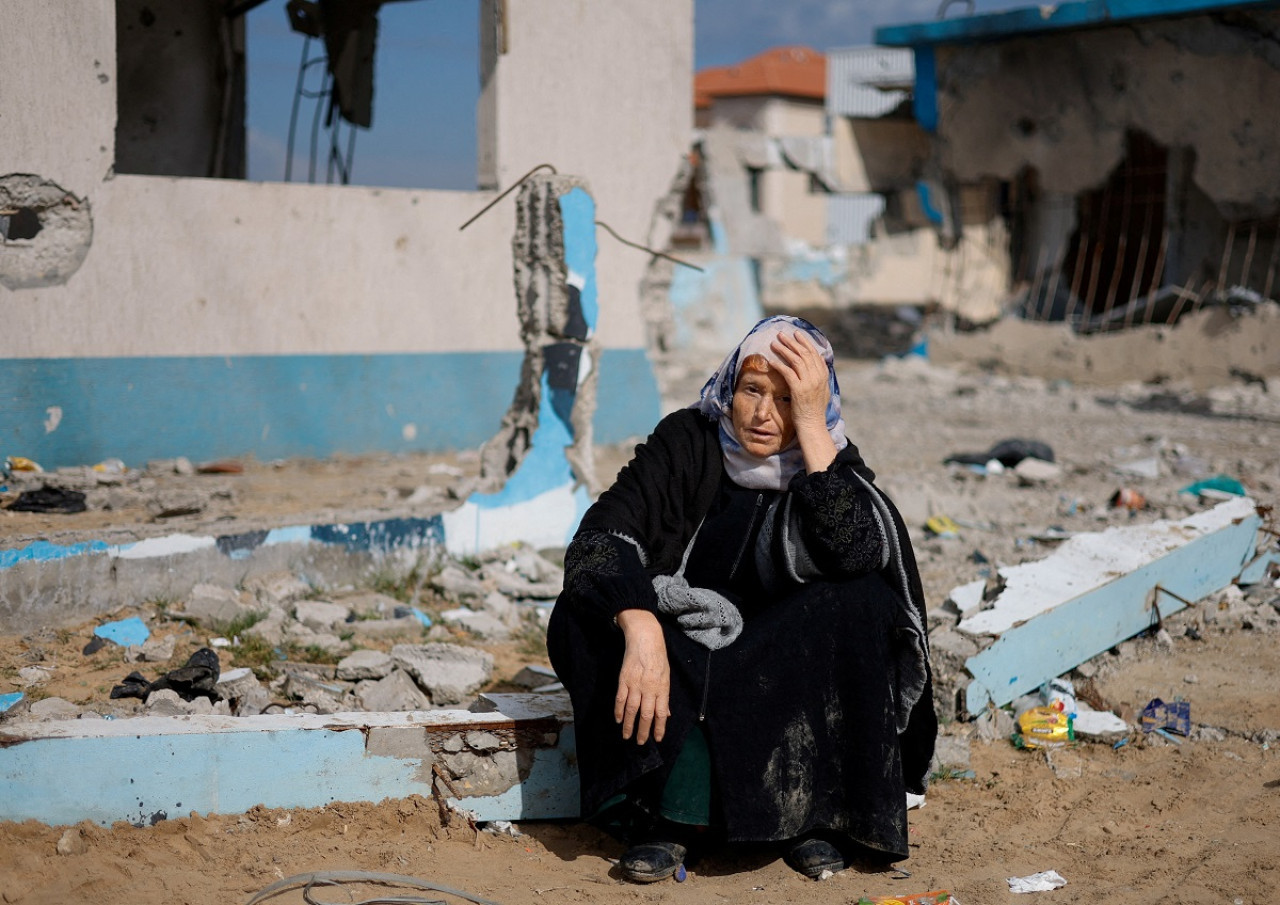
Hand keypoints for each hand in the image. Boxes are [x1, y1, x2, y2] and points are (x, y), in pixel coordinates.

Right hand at [614, 609, 669, 744]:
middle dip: (643, 731)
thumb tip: (666, 714)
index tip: (657, 739)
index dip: (659, 728)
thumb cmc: (658, 658)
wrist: (645, 638)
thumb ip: (664, 696)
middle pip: (646, 715)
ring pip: (631, 709)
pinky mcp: (624, 679)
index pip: (661, 713)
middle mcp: (649, 688)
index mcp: (662, 688)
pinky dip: (618, 710)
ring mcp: (635, 684)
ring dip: (629, 725)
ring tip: (627, 736)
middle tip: (640, 742)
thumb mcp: (666, 676)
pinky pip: (620, 698)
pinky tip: (618, 719)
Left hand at [771, 331, 837, 471]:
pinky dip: (780, 365)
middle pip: (804, 353)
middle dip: (792, 342)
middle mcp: (817, 377)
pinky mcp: (799, 390)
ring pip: (795, 360)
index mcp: (823, 375)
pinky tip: (772, 360)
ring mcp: (809, 383)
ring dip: (784, 350)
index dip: (805, 342)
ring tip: (774, 343)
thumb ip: (820, 376)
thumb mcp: (822, 390)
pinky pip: (788, 373)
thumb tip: (819, 363)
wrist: (812, 425)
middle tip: (781, 334)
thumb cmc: (814, 410)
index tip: (796, 334)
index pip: (814, 353)